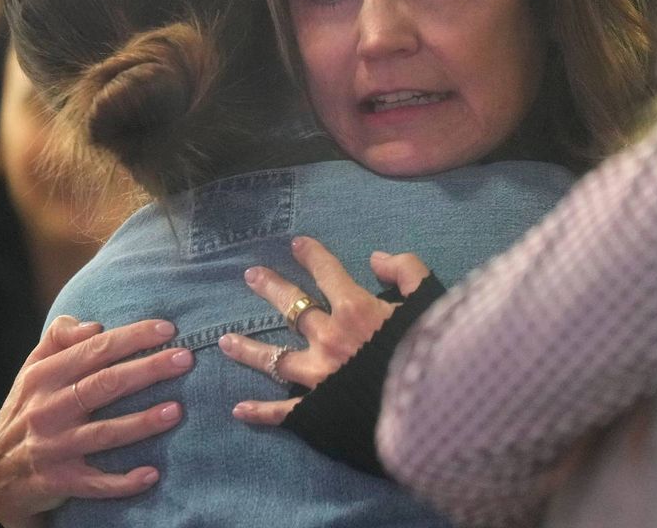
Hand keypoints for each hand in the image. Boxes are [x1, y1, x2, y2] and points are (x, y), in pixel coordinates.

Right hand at [0, 315, 193, 527]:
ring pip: (103, 433)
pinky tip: (152, 474)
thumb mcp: (33, 370)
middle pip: (104, 384)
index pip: (94, 349)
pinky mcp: (58, 481)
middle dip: (148, 369)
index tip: (168, 329)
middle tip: (186, 359)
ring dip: (142, 423)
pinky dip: (122, 481)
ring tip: (177, 410)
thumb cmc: (29, 409)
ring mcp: (52, 447)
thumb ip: (58, 338)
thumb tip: (94, 325)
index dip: (132, 337)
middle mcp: (47, 409)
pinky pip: (95, 482)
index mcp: (43, 376)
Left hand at [218, 236, 429, 425]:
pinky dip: (260, 412)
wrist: (429, 407)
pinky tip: (238, 409)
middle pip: (292, 307)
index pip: (327, 272)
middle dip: (271, 288)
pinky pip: (282, 411)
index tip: (297, 244)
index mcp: (355, 309)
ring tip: (225, 340)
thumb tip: (377, 258)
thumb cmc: (431, 351)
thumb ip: (405, 270)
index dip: (312, 255)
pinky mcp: (315, 409)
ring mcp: (318, 375)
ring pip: (273, 358)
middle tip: (251, 275)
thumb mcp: (430, 298)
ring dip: (248, 348)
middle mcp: (329, 337)